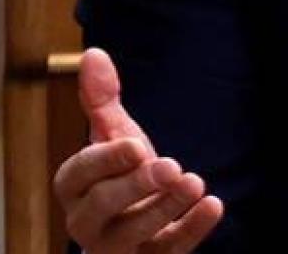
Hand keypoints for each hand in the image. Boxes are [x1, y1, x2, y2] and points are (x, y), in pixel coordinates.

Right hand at [52, 48, 223, 252]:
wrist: (139, 222)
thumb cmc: (120, 175)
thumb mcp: (112, 135)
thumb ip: (101, 99)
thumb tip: (95, 53)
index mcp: (73, 188)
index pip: (77, 175)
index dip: (104, 161)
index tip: (135, 144)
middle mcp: (86, 222)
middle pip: (101, 208)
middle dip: (135, 187)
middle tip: (170, 166)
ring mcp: (116, 247)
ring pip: (133, 234)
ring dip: (166, 208)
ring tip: (194, 181)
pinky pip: (168, 252)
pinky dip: (192, 230)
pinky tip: (214, 205)